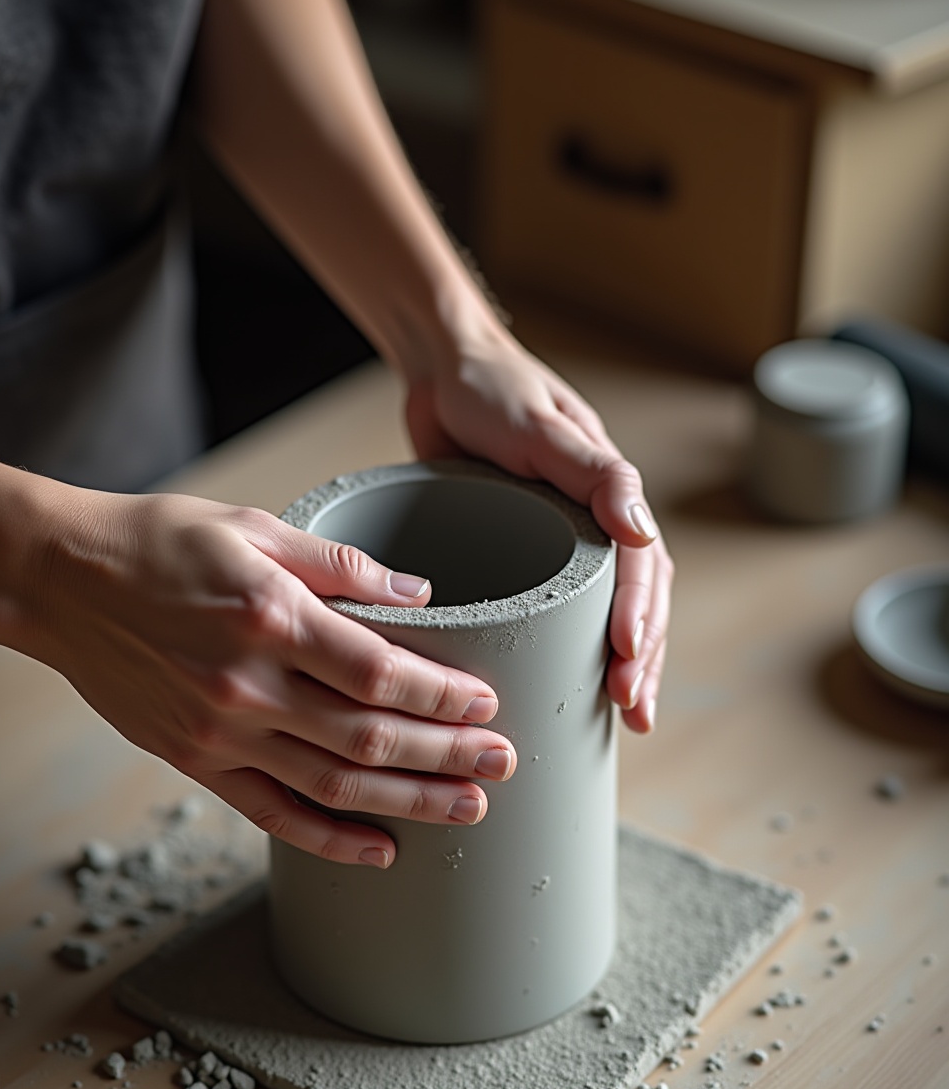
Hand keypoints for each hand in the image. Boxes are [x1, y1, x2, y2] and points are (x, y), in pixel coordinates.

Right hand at [26, 490, 517, 865]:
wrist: (61, 582)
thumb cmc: (159, 543)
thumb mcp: (254, 528)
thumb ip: (341, 565)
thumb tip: (419, 595)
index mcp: (271, 618)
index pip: (381, 672)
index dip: (443, 694)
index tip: (486, 702)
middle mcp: (248, 686)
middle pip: (371, 737)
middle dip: (447, 754)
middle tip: (502, 763)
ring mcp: (219, 732)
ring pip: (334, 785)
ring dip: (409, 803)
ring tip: (468, 809)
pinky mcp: (195, 761)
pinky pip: (273, 814)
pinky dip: (331, 839)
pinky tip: (381, 851)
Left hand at [405, 329, 672, 731]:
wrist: (442, 371)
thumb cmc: (494, 392)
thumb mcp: (545, 428)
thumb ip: (595, 473)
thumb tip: (644, 533)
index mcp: (610, 496)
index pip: (641, 568)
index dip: (640, 619)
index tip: (627, 665)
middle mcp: (595, 525)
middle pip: (637, 601)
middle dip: (641, 659)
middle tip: (632, 713)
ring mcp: (561, 545)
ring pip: (605, 612)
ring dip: (621, 663)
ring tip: (624, 717)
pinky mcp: (521, 557)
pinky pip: (556, 608)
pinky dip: (572, 649)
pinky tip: (567, 688)